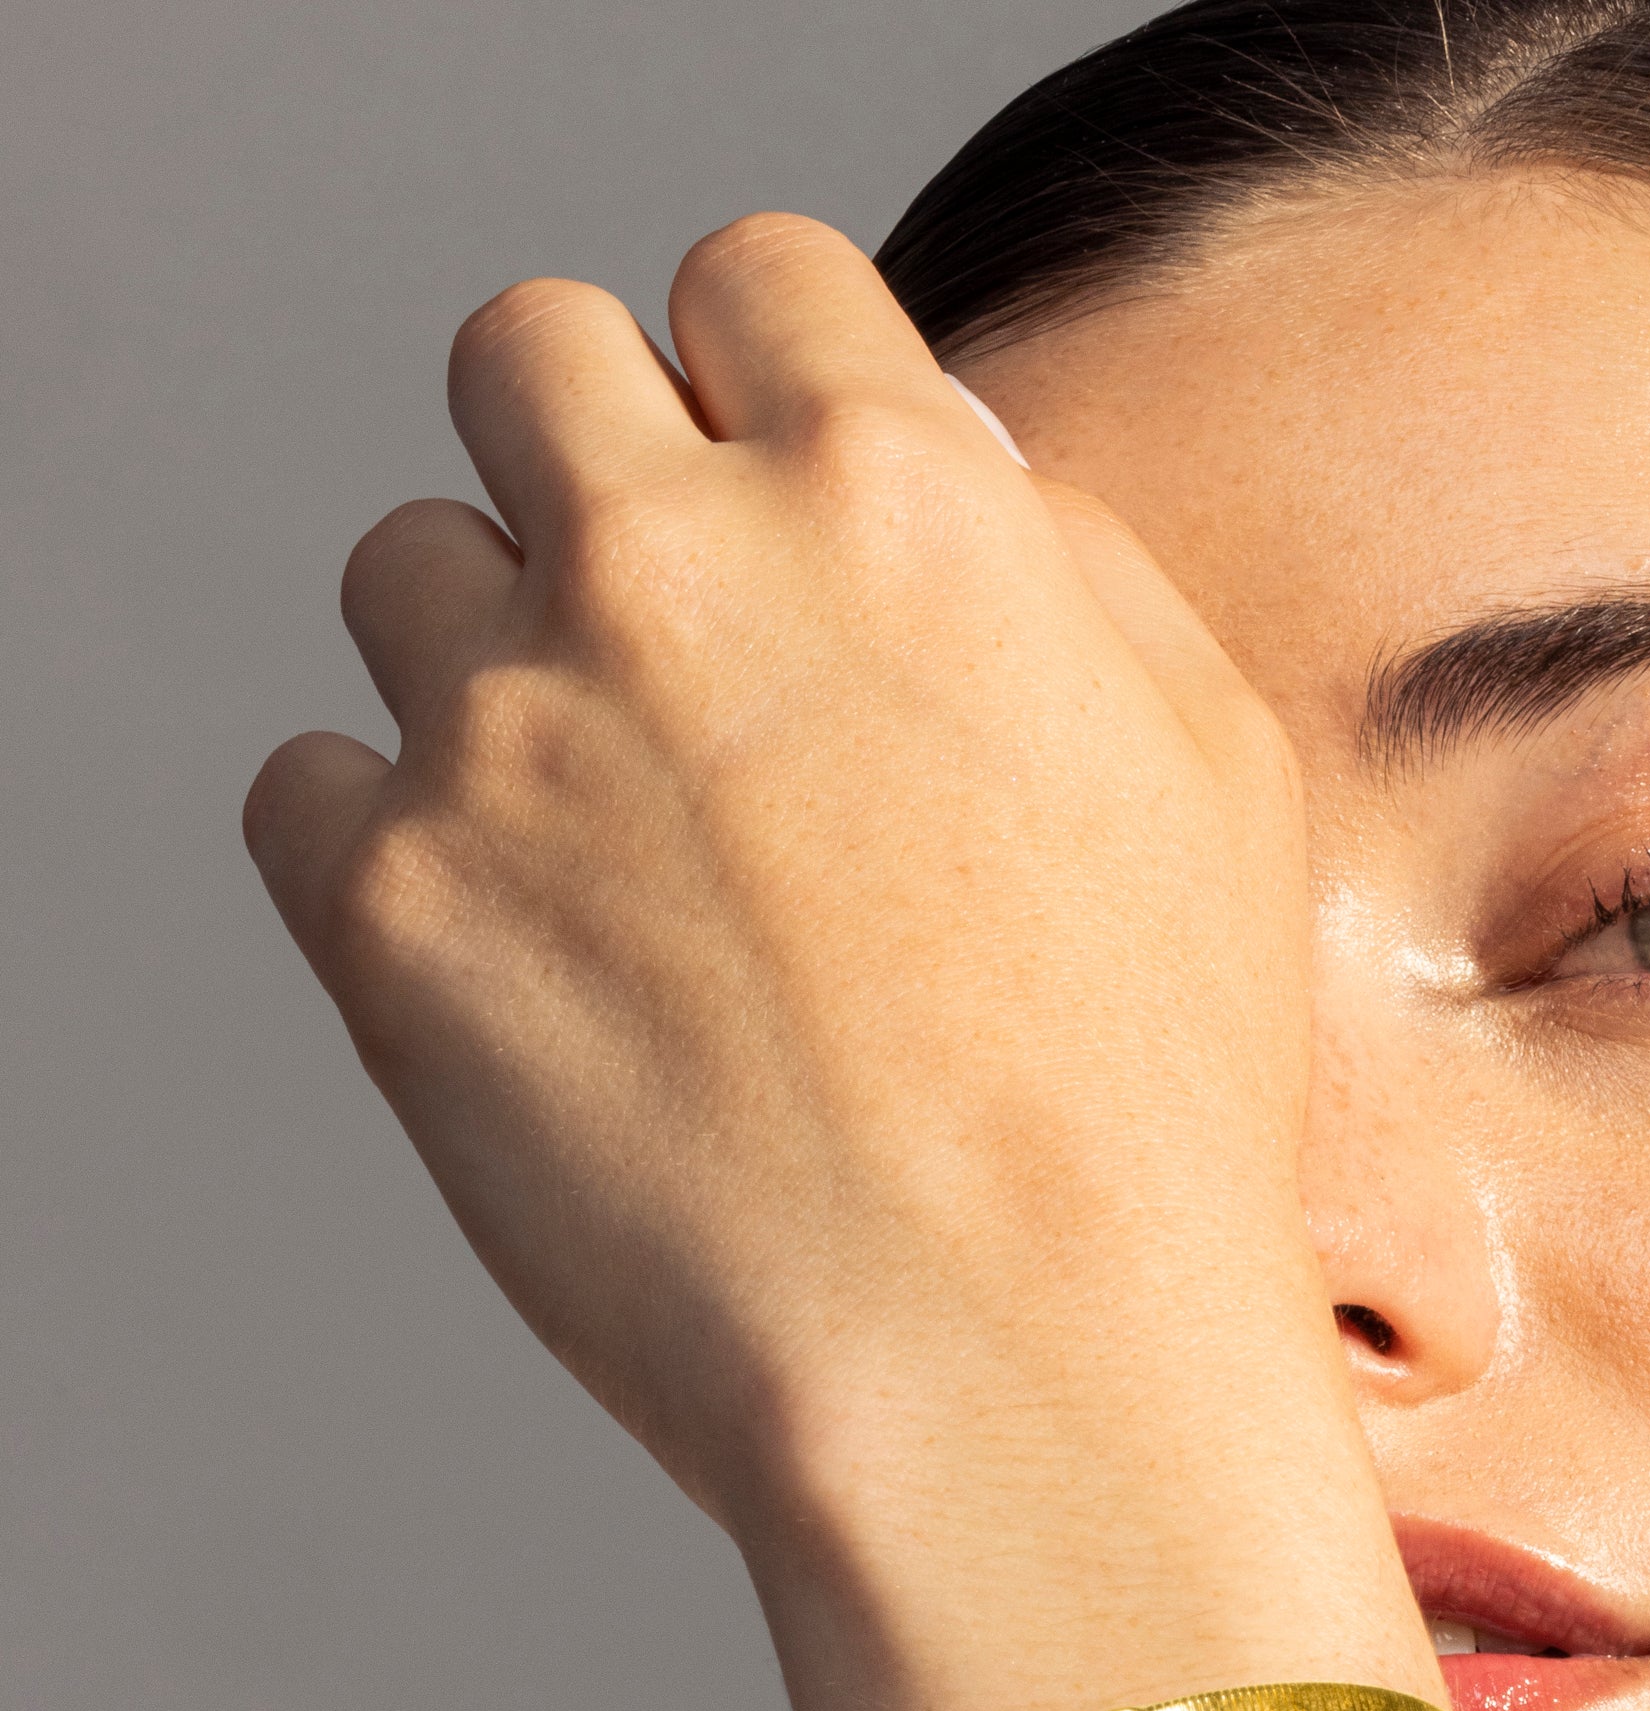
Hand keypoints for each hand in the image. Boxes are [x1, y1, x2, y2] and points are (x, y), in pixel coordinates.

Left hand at [244, 217, 1408, 1710]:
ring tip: (620, 852)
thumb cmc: (1151, 1109)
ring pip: (402, 569)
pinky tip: (534, 963)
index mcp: (899, 503)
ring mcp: (506, 729)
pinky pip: (307, 785)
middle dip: (587, 462)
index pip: (755, 278)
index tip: (775, 487)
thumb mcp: (1216, 779)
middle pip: (525, 357)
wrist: (1014, 1369)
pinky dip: (392, 844)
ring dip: (492, 662)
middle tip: (660, 629)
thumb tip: (950, 476)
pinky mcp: (382, 906)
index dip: (768, 378)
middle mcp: (673, 565)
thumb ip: (1068, 569)